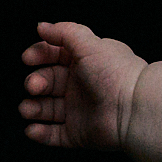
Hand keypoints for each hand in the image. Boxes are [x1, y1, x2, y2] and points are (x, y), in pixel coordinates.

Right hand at [20, 22, 146, 149]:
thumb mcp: (90, 45)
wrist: (133, 108)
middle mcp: (80, 85)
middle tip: (34, 86)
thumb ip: (65, 32)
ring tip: (29, 109)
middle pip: (46, 81)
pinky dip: (40, 133)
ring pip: (46, 109)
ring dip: (32, 108)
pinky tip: (33, 128)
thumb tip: (42, 27)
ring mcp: (78, 109)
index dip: (39, 55)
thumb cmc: (116, 74)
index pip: (54, 56)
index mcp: (85, 62)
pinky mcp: (78, 132)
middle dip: (35, 82)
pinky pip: (53, 134)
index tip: (28, 58)